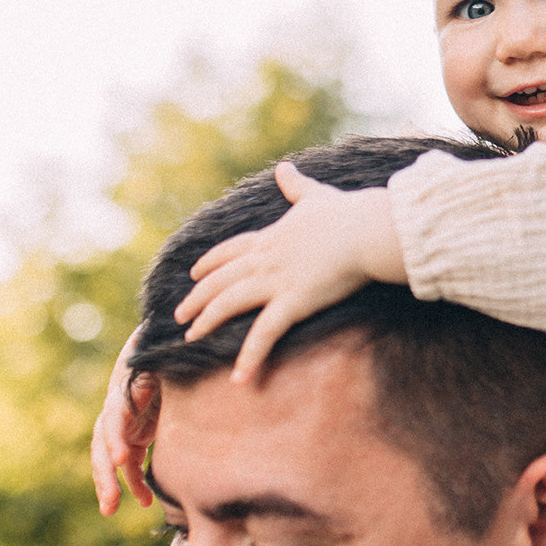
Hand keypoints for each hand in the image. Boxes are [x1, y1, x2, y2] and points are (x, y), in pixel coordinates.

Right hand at [90, 325, 159, 515]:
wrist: (171, 346)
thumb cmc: (173, 348)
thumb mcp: (169, 352)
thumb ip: (170, 357)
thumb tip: (178, 347)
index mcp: (126, 386)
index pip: (113, 415)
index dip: (115, 437)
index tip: (123, 459)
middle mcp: (120, 407)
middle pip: (103, 442)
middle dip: (104, 472)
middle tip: (110, 500)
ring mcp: (126, 423)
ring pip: (110, 458)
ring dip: (109, 484)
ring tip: (109, 509)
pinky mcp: (137, 435)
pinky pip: (131, 465)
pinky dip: (136, 484)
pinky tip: (146, 502)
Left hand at [174, 162, 405, 380]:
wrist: (365, 230)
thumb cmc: (347, 213)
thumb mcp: (315, 196)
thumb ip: (297, 185)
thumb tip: (284, 167)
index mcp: (270, 236)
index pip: (230, 250)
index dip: (209, 262)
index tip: (193, 272)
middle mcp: (265, 259)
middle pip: (220, 280)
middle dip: (197, 298)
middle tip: (180, 315)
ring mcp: (275, 281)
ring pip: (229, 303)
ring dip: (207, 321)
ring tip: (191, 337)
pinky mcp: (292, 302)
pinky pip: (264, 335)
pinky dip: (250, 358)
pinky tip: (238, 378)